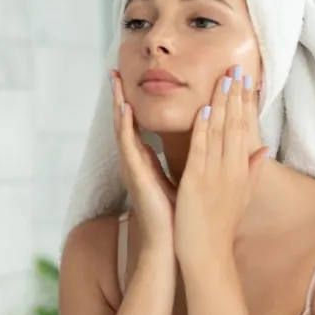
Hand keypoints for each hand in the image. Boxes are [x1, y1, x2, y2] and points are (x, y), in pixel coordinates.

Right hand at [111, 70, 175, 244]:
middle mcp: (135, 161)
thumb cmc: (179, 215)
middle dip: (118, 97)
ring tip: (114, 82)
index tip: (129, 83)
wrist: (174, 242)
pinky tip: (124, 108)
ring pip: (121, 128)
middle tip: (114, 73)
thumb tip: (200, 141)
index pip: (136, 126)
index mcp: (146, 162)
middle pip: (124, 122)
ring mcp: (132, 167)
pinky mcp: (135, 174)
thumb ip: (187, 158)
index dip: (132, 104)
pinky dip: (125, 125)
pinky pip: (127, 145)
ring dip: (117, 104)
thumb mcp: (184, 178)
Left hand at [174, 65, 268, 263]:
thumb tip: (264, 149)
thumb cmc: (220, 226)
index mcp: (241, 170)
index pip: (245, 129)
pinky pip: (202, 152)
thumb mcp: (241, 195)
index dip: (244, 103)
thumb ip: (251, 170)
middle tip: (236, 67)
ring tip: (223, 79)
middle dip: (236, 95)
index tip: (245, 80)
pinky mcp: (197, 183)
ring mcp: (215, 175)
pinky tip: (203, 111)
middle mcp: (232, 169)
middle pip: (236, 125)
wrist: (208, 253)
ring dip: (221, 104)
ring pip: (220, 133)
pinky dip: (203, 131)